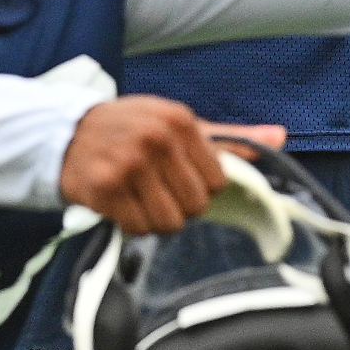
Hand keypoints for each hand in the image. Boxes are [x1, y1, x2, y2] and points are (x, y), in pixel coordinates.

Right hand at [59, 96, 285, 233]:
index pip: (219, 181)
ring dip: (155, 218)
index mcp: (180, 121)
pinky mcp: (106, 189)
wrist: (68, 133)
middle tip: (157, 188)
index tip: (179, 175)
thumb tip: (281, 136)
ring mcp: (130, 164)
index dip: (201, 186)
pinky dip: (132, 224)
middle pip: (196, 205)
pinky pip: (139, 229)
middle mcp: (157, 139)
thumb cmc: (133, 128)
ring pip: (169, 223)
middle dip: (179, 204)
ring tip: (140, 196)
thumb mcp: (180, 123)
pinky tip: (122, 203)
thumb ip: (231, 136)